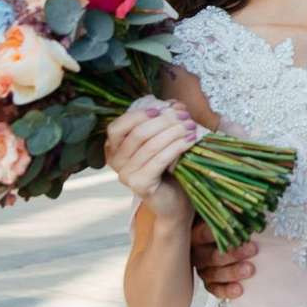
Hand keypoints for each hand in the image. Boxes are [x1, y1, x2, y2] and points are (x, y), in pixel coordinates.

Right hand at [103, 98, 197, 212]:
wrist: (174, 202)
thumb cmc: (168, 169)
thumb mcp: (163, 141)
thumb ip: (164, 122)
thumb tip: (175, 104)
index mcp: (114, 148)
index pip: (119, 126)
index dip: (140, 115)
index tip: (163, 109)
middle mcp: (115, 162)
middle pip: (138, 134)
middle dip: (164, 121)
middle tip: (185, 117)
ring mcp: (125, 175)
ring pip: (150, 145)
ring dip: (174, 132)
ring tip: (191, 127)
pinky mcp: (139, 185)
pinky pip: (159, 160)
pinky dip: (176, 147)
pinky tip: (190, 140)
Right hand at [191, 221, 256, 300]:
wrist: (223, 237)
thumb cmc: (225, 224)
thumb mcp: (225, 215)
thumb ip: (231, 214)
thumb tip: (247, 215)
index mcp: (196, 234)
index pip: (203, 234)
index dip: (218, 234)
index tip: (236, 231)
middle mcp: (196, 252)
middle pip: (211, 256)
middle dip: (232, 254)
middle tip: (251, 249)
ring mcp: (202, 268)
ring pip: (213, 274)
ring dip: (232, 272)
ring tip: (249, 269)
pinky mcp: (209, 282)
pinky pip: (215, 289)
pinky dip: (226, 290)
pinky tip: (239, 289)